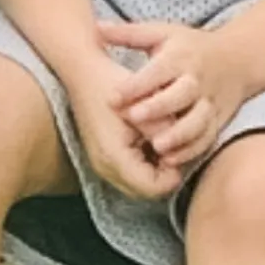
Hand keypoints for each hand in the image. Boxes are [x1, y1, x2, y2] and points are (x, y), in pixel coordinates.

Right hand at [63, 55, 182, 200]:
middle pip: (147, 192)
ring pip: (139, 186)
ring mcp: (101, 166)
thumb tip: (182, 152)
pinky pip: (130, 175)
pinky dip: (145, 166)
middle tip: (177, 147)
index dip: (174, 174)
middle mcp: (105, 168)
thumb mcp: (146, 105)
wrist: (82, 72)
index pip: (154, 188)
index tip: (181, 149)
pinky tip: (153, 142)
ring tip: (166, 143)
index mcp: (115, 157)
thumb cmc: (114, 84)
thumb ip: (166, 130)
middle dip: (166, 175)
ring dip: (156, 171)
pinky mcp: (103, 159)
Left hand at [97, 19, 251, 169]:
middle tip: (134, 118)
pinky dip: (192, 150)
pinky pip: (208, 136)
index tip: (113, 97)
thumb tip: (97, 27)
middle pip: (182, 94)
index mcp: (181, 57)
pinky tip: (171, 160)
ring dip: (179, 134)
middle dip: (159, 107)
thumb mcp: (162, 34)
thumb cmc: (191, 47)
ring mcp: (210, 101)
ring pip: (199, 119)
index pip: (158, 70)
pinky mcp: (218, 119)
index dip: (136, 84)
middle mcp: (197, 79)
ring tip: (157, 147)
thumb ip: (130, 34)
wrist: (238, 58)